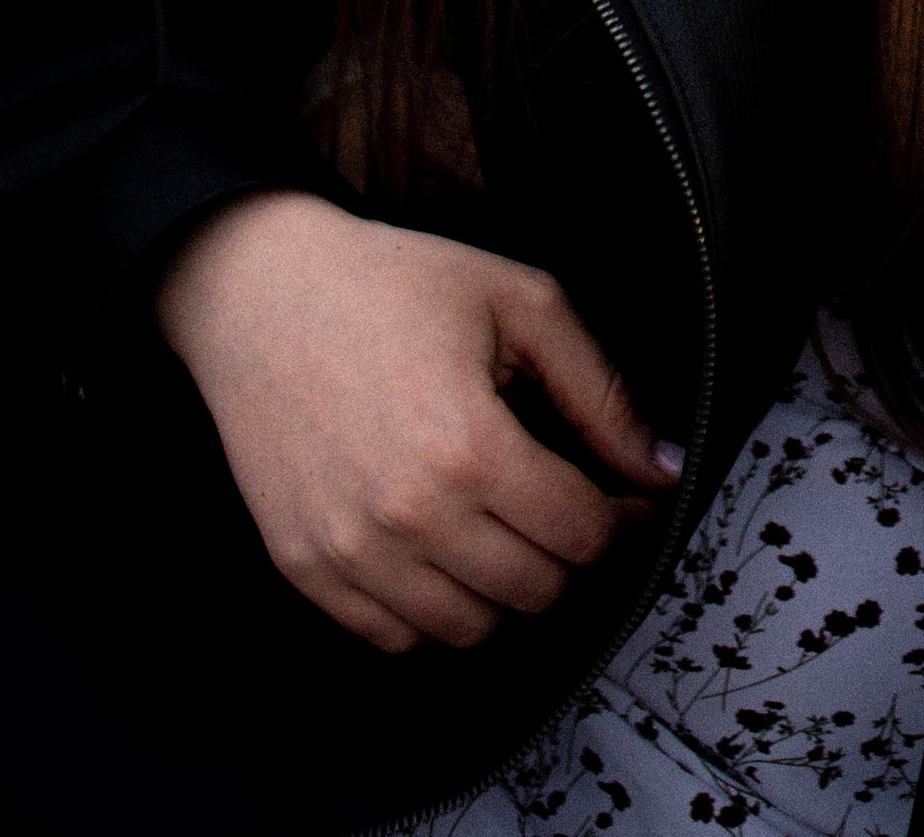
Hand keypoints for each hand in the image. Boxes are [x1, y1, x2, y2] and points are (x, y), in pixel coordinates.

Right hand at [156, 189, 679, 653]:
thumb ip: (602, 392)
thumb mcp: (521, 303)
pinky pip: (395, 639)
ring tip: (501, 521)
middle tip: (562, 501)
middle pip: (535, 593)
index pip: (582, 537)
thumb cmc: (393, 284)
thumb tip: (662, 467)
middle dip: (568, 552)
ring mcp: (349, 553)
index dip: (620, 517)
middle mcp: (407, 516)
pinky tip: (442, 545)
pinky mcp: (305, 569)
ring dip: (504, 587)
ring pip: (469, 630)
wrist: (261, 293)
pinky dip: (433, 609)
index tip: (621, 493)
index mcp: (469, 446)